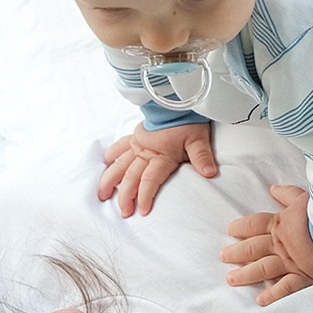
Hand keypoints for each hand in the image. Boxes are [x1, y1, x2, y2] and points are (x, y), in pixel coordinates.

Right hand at [97, 121, 217, 216]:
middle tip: (123, 212)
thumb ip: (202, 157)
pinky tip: (105, 164)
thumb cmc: (189, 120)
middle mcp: (146, 151)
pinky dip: (111, 155)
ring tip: (102, 195)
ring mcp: (138, 143)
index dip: (145, 195)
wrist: (179, 100)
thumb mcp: (199, 139)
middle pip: (132, 176)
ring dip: (110, 180)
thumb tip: (209, 173)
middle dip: (125, 196)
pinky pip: (120, 146)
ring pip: (120, 164)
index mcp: (161, 155)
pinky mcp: (136, 135)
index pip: (150, 179)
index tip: (142, 211)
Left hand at [220, 184, 312, 305]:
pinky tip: (261, 300)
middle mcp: (282, 244)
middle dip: (237, 252)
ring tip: (231, 280)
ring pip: (263, 268)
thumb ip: (289, 194)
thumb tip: (273, 189)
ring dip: (246, 274)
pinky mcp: (304, 276)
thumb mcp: (306, 196)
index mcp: (281, 223)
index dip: (242, 227)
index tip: (230, 230)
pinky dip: (273, 294)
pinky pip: (285, 287)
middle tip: (223, 256)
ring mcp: (291, 262)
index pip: (255, 224)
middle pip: (253, 248)